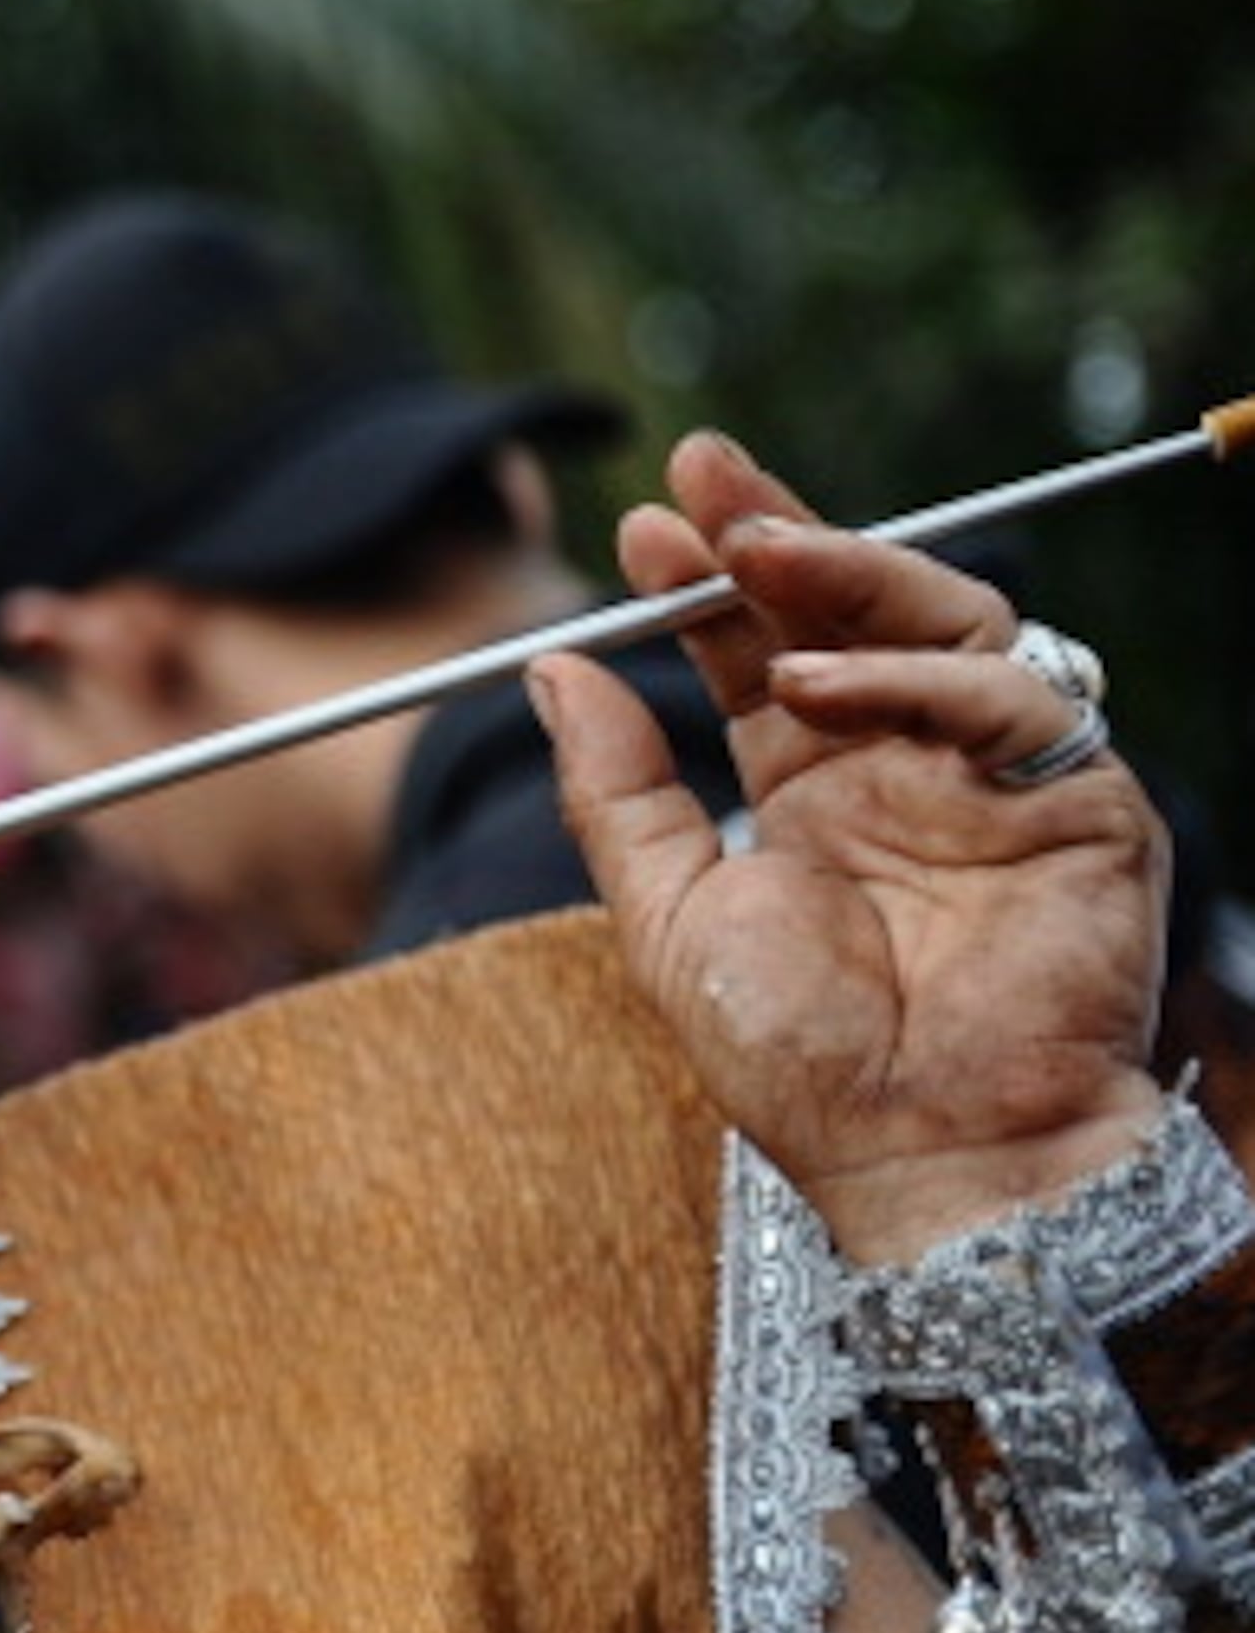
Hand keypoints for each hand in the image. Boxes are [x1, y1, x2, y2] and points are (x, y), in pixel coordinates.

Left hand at [534, 429, 1170, 1262]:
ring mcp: (995, 778)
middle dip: (780, 529)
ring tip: (753, 559)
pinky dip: (914, 673)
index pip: (759, 646)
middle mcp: (906, 767)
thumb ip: (616, 787)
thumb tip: (551, 667)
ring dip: (846, 574)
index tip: (642, 526)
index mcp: (812, 790)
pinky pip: (1012, 696)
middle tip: (705, 475)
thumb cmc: (798, 1058)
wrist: (925, 1157)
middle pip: (854, 607)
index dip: (707, 581)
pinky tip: (818, 683)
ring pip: (944, 620)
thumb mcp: (666, 909)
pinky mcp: (1081, 803)